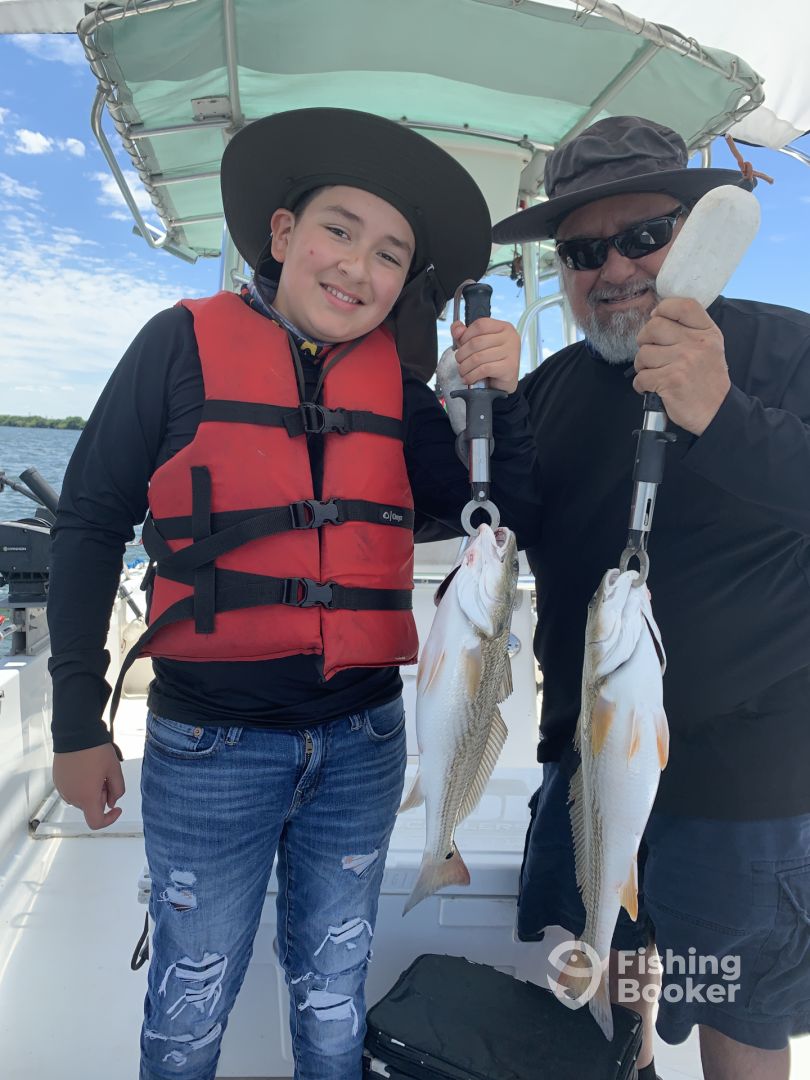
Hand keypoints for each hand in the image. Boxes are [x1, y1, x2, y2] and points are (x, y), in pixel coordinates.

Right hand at [53, 743, 125, 830]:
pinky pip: (72, 789)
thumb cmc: (95, 751)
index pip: (96, 822)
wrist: (75, 734)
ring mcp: (62, 789)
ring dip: (90, 790)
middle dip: (101, 796)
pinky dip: (80, 785)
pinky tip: (85, 769)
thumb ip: (117, 790)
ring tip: (95, 770)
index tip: (116, 809)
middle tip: (106, 777)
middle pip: (90, 807)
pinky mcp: (58, 781)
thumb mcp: (115, 770)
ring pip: (81, 798)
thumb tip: (112, 802)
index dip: (109, 819)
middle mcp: (72, 797)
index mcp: (86, 797)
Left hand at [450, 317, 519, 393]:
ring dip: (465, 367)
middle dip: (462, 353)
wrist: (504, 384)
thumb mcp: (477, 345)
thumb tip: (456, 328)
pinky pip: (484, 370)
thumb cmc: (491, 362)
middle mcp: (510, 337)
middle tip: (459, 361)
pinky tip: (468, 378)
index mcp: (503, 327)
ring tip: (463, 371)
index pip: (480, 325)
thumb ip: (465, 335)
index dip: (465, 335)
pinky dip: (472, 376)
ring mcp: (511, 352)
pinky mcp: (509, 368)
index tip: (460, 345)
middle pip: (477, 342)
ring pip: (478, 357)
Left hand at [634, 298, 729, 434]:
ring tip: (653, 372)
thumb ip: (690, 330)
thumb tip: (657, 315)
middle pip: (654, 326)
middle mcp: (696, 344)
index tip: (657, 318)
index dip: (663, 308)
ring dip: (642, 365)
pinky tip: (651, 387)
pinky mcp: (670, 381)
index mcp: (707, 333)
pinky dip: (641, 384)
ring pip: (643, 353)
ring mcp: (683, 362)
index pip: (683, 305)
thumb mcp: (711, 347)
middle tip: (650, 352)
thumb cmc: (707, 380)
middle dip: (644, 340)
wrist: (717, 411)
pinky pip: (641, 377)